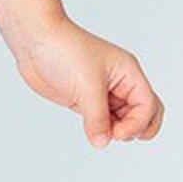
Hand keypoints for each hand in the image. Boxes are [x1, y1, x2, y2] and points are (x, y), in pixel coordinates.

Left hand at [13, 14, 164, 148]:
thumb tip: (102, 142)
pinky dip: (100, 129)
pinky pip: (103, 120)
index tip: (117, 133)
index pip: (148, 105)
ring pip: (122, 120)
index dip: (138, 124)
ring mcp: (102, 92)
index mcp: (127, 72)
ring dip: (115, 131)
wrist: (34, 39)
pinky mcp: (85, 99)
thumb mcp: (87, 86)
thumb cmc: (64, 49)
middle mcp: (119, 82)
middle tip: (115, 133)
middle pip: (143, 114)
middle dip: (135, 129)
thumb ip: (98, 119)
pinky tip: (90, 129)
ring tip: (97, 129)